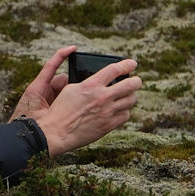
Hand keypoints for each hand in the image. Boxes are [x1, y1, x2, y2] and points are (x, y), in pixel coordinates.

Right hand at [17, 49, 142, 155]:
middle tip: (136, 80)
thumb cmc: (61, 110)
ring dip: (130, 96)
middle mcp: (102, 97)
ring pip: (130, 100)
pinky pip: (126, 115)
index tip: (132, 63)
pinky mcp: (109, 125)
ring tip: (127, 95)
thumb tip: (100, 80)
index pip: (115, 70)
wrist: (57, 132)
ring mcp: (107, 112)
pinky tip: (119, 110)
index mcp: (91, 85)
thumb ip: (88, 83)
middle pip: (130, 85)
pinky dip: (124, 111)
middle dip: (136, 80)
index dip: (126, 65)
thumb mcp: (71, 89)